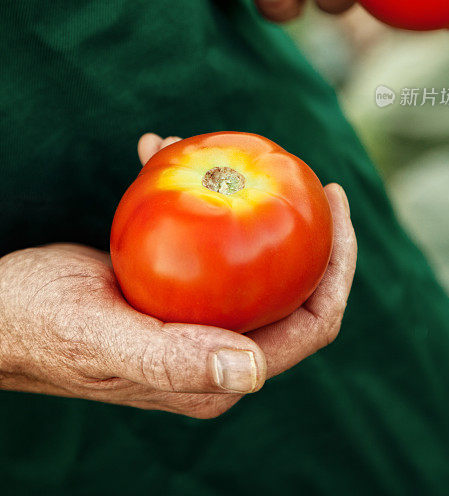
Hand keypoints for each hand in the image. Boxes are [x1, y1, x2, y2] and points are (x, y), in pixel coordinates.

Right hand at [0, 137, 355, 420]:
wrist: (0, 313)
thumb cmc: (42, 326)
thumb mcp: (100, 337)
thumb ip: (174, 360)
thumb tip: (255, 372)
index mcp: (216, 375)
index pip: (308, 327)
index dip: (337, 271)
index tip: (334, 206)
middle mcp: (216, 349)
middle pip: (293, 289)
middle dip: (312, 234)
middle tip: (313, 177)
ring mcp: (196, 319)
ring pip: (251, 259)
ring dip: (248, 204)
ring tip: (235, 151)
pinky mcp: (172, 290)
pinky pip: (203, 239)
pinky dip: (190, 193)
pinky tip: (162, 153)